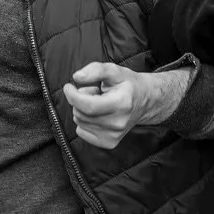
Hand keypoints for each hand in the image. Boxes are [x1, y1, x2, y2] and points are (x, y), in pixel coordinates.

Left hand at [62, 61, 191, 149]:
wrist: (144, 101)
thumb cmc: (127, 84)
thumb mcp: (113, 70)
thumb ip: (95, 70)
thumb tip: (77, 77)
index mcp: (122, 103)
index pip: (88, 106)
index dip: (73, 96)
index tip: (69, 86)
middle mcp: (118, 122)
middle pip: (81, 113)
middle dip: (80, 100)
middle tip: (94, 92)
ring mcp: (114, 135)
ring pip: (80, 122)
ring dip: (83, 110)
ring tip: (98, 103)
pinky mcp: (109, 143)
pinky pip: (82, 132)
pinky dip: (84, 122)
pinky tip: (97, 114)